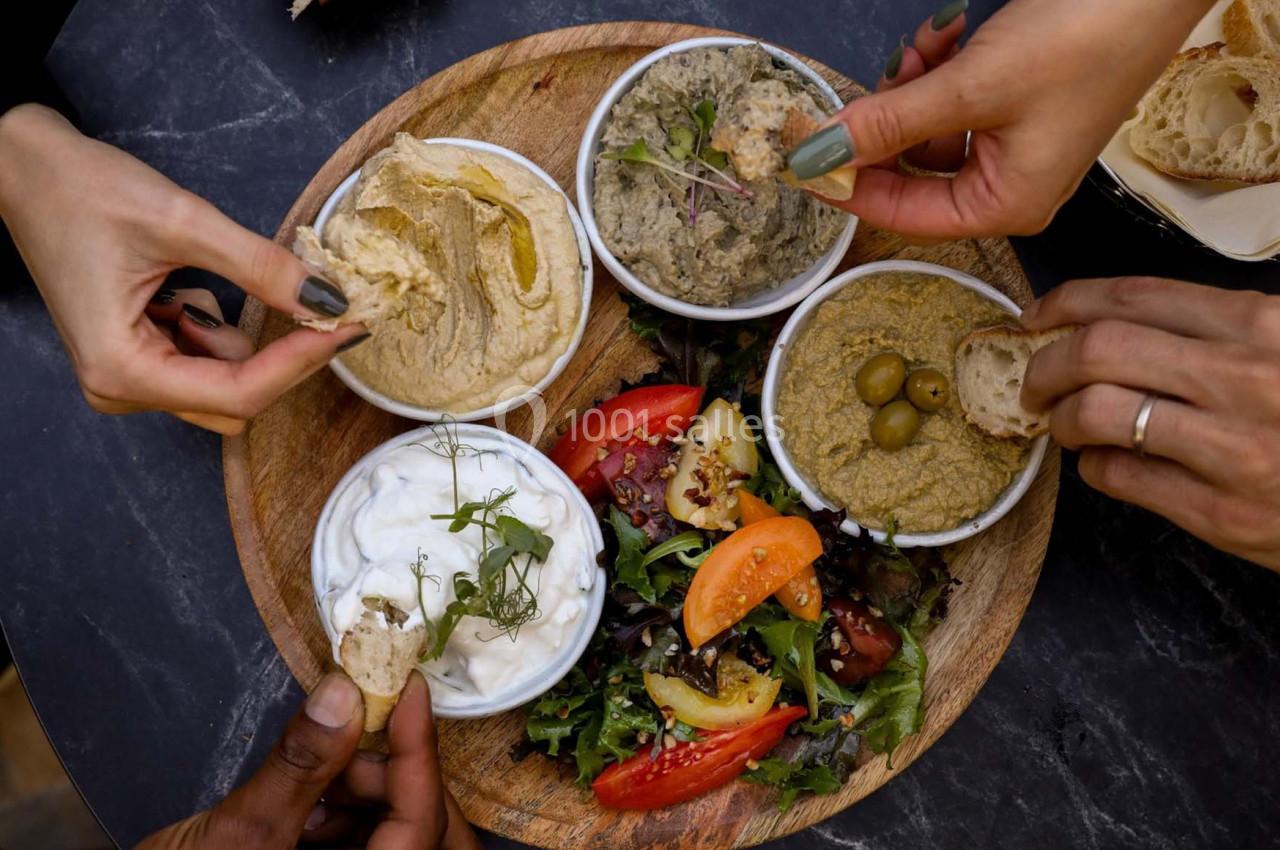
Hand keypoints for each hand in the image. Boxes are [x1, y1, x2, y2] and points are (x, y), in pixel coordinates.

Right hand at [0, 105, 366, 434]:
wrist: (26, 169)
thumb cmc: (82, 191)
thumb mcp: (183, 222)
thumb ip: (259, 266)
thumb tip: (328, 299)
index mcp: (121, 369)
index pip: (239, 391)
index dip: (301, 363)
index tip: (349, 329)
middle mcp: (120, 389)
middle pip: (236, 399)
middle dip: (279, 356)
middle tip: (318, 305)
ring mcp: (127, 378)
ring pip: (225, 383)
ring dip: (241, 338)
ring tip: (196, 280)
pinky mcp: (138, 358)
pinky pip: (204, 361)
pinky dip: (216, 328)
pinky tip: (183, 288)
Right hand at [138, 671, 481, 849]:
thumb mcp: (235, 835)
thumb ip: (296, 767)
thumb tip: (342, 696)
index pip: (423, 824)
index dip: (420, 752)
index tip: (407, 690)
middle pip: (429, 831)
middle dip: (397, 775)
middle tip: (351, 737)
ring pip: (399, 834)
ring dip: (370, 794)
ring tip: (316, 774)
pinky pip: (368, 844)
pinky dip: (348, 815)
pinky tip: (309, 801)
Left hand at [788, 0, 1213, 237]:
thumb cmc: (1077, 44)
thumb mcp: (971, 88)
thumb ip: (890, 123)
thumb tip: (820, 154)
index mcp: (1004, 205)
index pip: (901, 215)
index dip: (848, 186)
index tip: (799, 160)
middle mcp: (1008, 186)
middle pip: (911, 168)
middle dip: (889, 118)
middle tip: (879, 77)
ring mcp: (1014, 144)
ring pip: (927, 125)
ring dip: (915, 81)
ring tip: (932, 42)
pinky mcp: (1017, 104)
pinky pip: (953, 98)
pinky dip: (941, 66)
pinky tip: (950, 31)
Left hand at [1020, 277, 1279, 570]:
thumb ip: (1224, 328)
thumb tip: (1121, 320)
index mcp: (1261, 325)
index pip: (1133, 297)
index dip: (1066, 302)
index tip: (1036, 314)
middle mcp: (1242, 380)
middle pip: (1096, 351)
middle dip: (1045, 362)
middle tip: (1034, 379)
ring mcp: (1230, 450)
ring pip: (1095, 414)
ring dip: (1060, 418)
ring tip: (1062, 424)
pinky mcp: (1221, 514)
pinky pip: (1120, 478)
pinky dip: (1093, 467)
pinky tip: (1101, 462)